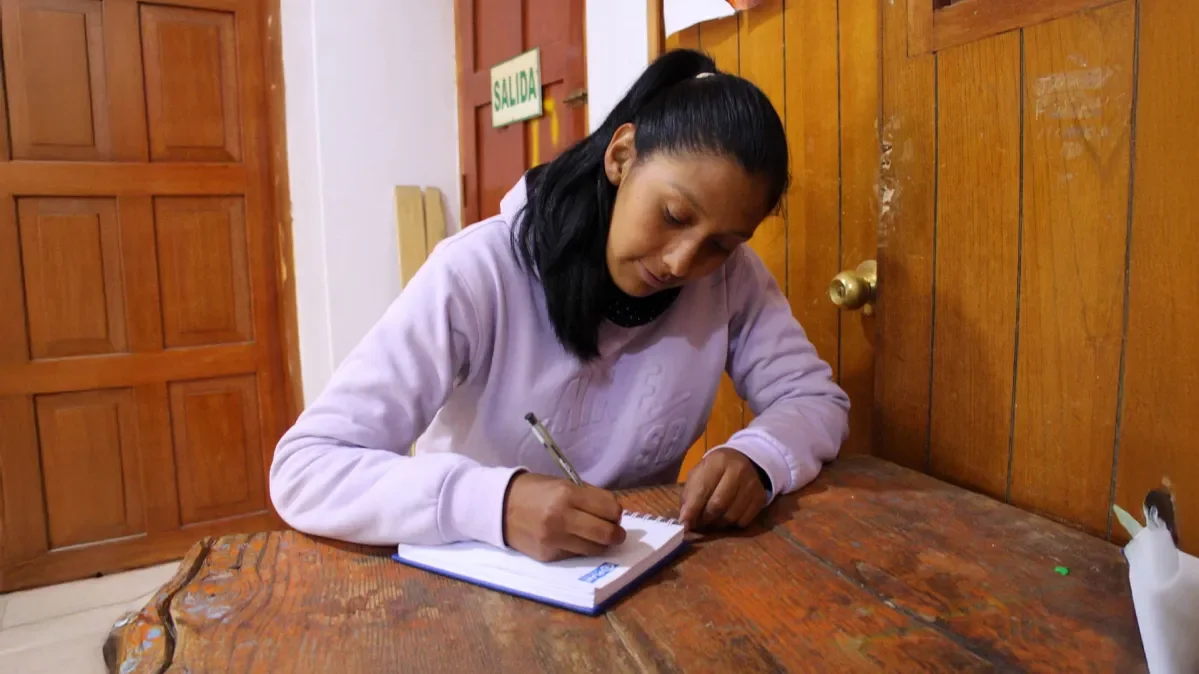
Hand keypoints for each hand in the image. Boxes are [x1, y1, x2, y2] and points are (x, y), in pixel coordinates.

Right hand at [502, 472, 626, 561]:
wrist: (499, 507)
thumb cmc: (534, 491)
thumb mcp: (562, 484)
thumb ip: (588, 497)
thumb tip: (613, 513)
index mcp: (567, 494)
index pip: (610, 509)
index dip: (616, 512)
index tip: (614, 513)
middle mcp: (562, 518)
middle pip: (606, 533)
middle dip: (617, 534)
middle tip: (616, 532)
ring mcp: (554, 540)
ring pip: (594, 549)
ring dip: (601, 544)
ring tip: (596, 537)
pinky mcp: (548, 556)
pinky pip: (576, 555)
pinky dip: (580, 548)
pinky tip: (572, 539)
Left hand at [679, 448, 768, 530]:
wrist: (744, 461)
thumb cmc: (715, 470)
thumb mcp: (699, 474)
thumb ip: (689, 496)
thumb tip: (685, 521)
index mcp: (718, 461)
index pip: (702, 490)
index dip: (692, 510)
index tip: (684, 524)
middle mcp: (738, 471)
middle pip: (718, 505)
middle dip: (704, 519)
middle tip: (698, 522)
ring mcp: (752, 485)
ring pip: (731, 517)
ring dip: (717, 524)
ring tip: (711, 519)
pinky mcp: (760, 498)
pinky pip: (743, 521)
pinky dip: (731, 524)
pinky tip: (726, 516)